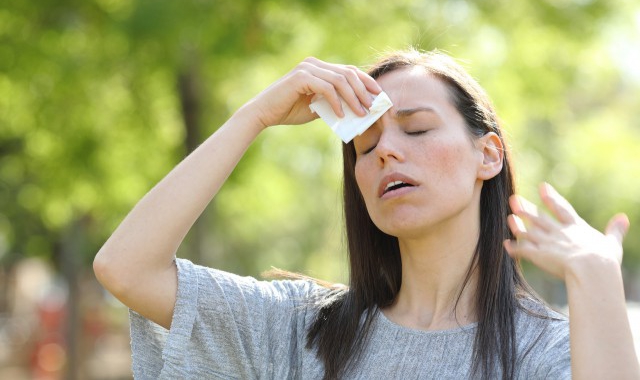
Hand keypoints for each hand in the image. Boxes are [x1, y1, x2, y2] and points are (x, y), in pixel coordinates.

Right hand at [241, 57, 381, 129]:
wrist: (264, 114)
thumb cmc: (289, 111)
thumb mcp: (317, 108)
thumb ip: (333, 104)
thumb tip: (356, 110)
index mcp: (318, 67)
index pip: (348, 70)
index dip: (366, 81)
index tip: (379, 95)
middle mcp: (314, 63)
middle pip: (348, 73)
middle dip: (363, 90)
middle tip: (372, 107)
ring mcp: (308, 68)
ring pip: (340, 80)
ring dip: (353, 98)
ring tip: (361, 113)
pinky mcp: (301, 77)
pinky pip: (327, 89)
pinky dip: (336, 102)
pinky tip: (341, 115)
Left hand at [503, 183, 629, 279]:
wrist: (590, 269)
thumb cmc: (604, 260)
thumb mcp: (612, 243)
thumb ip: (615, 230)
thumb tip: (624, 218)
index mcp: (575, 227)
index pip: (561, 208)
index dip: (551, 197)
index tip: (542, 187)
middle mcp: (558, 232)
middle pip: (539, 217)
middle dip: (526, 208)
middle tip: (513, 199)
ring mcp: (547, 242)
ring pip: (528, 231)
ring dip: (517, 225)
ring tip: (509, 218)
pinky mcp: (538, 255)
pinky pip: (523, 250)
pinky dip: (514, 248)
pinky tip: (506, 245)